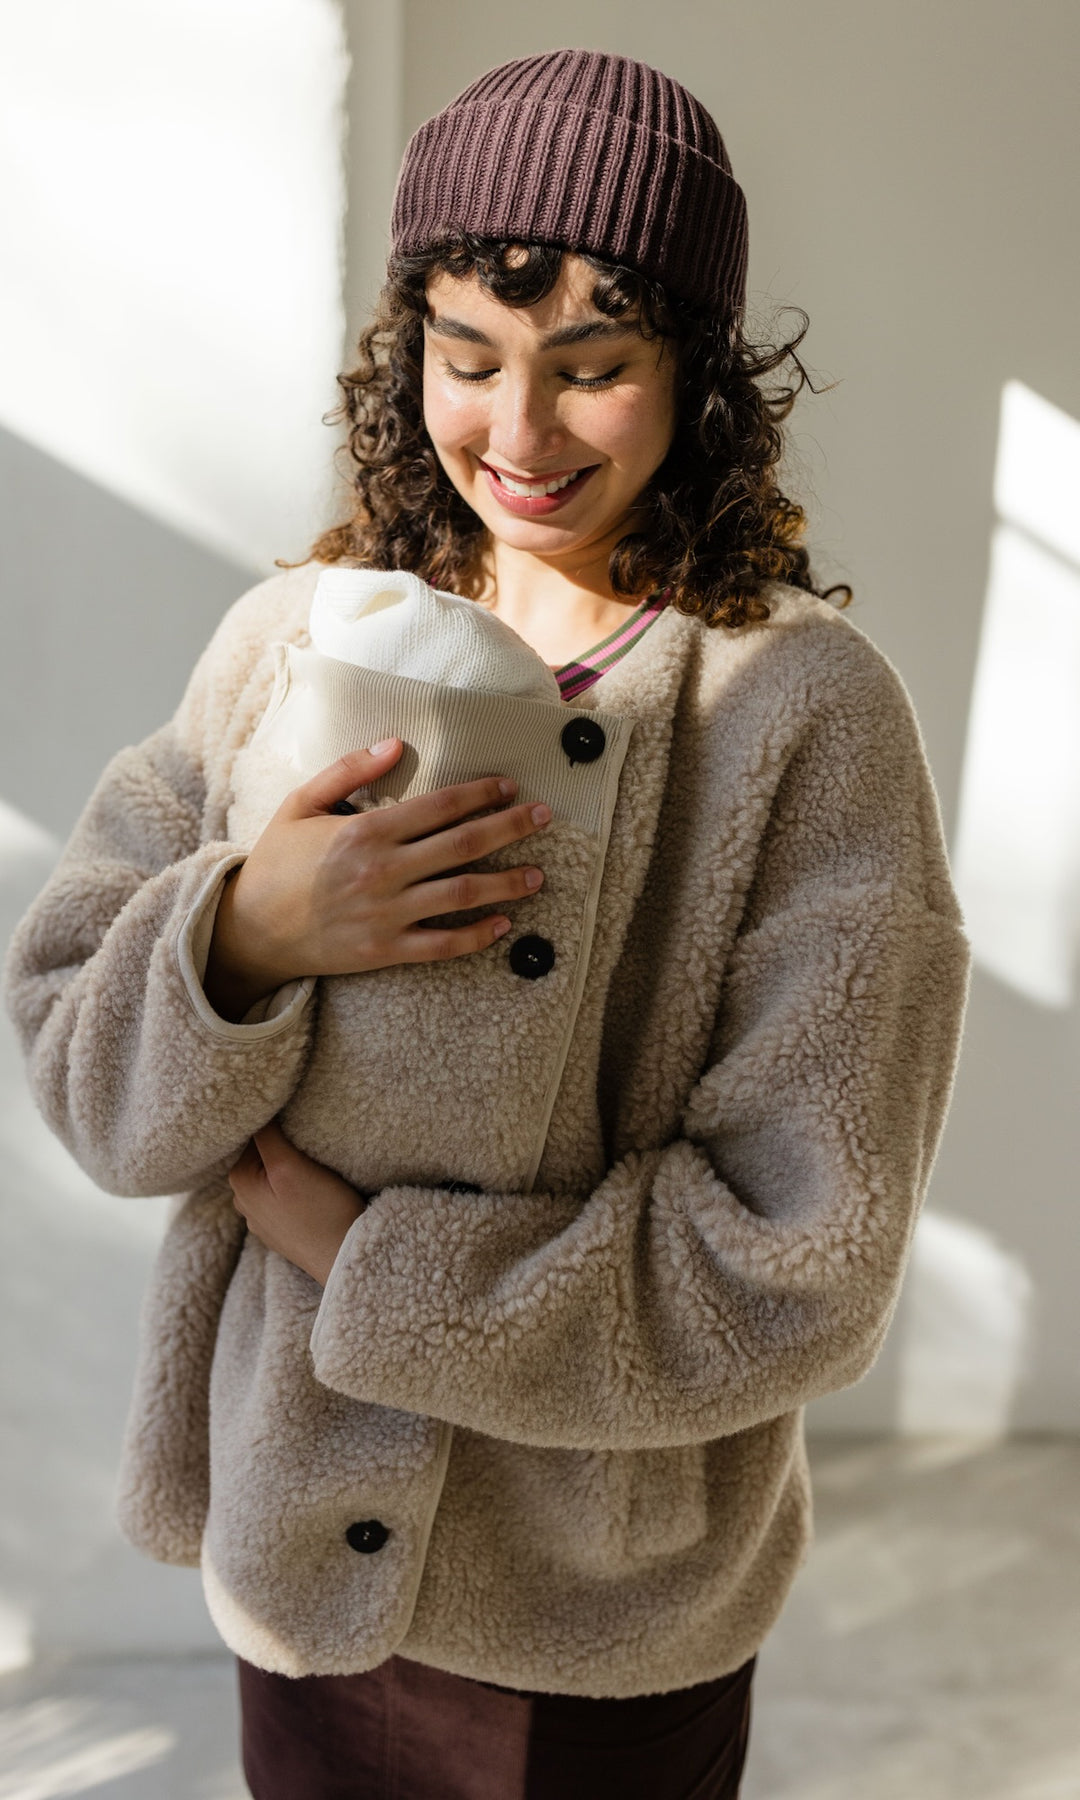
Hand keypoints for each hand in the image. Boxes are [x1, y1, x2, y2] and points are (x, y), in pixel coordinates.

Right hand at [205, 737, 550, 1019]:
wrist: (248, 929)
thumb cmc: (276, 861)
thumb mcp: (300, 804)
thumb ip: (348, 770)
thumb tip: (395, 743)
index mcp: (364, 831)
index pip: (439, 806)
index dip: (480, 793)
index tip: (509, 785)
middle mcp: (382, 870)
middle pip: (463, 844)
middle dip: (510, 827)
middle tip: (544, 817)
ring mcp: (386, 913)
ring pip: (461, 894)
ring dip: (506, 883)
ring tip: (537, 875)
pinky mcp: (385, 950)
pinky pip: (442, 944)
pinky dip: (476, 936)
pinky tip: (502, 926)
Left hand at [227, 1121, 364, 1285]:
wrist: (344, 1257)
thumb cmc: (320, 1211)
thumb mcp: (289, 1166)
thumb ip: (266, 1136)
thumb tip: (255, 1113)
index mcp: (239, 1181)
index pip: (256, 1136)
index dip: (281, 1129)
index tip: (303, 1132)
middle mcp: (242, 1202)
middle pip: (263, 1157)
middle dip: (285, 1150)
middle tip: (312, 1150)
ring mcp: (261, 1220)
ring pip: (274, 1177)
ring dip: (291, 1170)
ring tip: (315, 1172)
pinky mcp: (280, 1231)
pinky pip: (283, 1198)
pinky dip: (295, 1191)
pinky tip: (313, 1195)